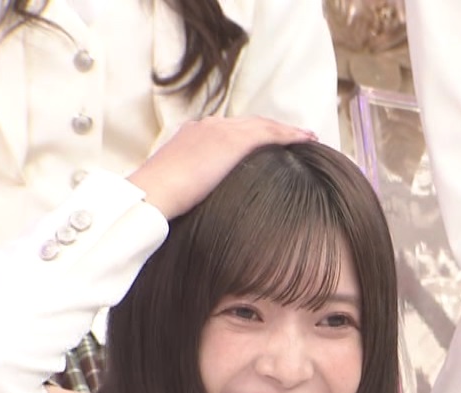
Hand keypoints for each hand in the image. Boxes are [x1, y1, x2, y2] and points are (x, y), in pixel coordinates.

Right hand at [126, 116, 315, 219]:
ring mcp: (221, 130)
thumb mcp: (177, 187)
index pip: (229, 130)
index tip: (267, 141)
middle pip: (249, 123)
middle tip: (295, 135)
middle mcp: (208, 126)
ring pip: (263, 126)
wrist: (153, 193)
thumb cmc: (158, 199)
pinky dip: (290, 135)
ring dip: (286, 131)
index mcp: (192, 134)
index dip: (252, 134)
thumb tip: (200, 201)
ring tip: (307, 137)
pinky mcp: (233, 141)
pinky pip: (270, 133)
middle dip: (272, 128)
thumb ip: (192, 185)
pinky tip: (306, 140)